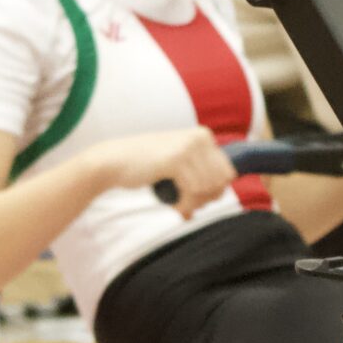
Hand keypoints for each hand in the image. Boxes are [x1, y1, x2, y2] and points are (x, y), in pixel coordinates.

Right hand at [86, 128, 235, 216]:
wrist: (114, 161)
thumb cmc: (146, 164)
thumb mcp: (179, 161)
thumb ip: (201, 170)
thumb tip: (223, 189)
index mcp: (203, 135)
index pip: (227, 172)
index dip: (215, 191)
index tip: (197, 199)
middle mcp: (200, 137)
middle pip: (221, 181)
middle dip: (206, 199)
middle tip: (188, 205)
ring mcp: (188, 147)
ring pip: (208, 188)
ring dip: (194, 204)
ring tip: (180, 206)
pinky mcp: (176, 159)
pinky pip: (193, 191)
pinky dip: (185, 205)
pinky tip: (175, 207)